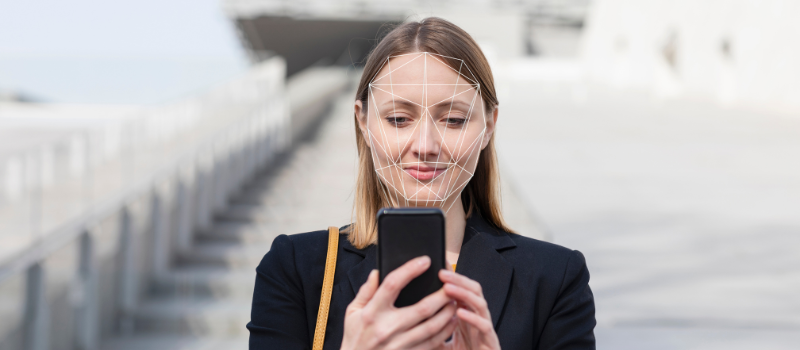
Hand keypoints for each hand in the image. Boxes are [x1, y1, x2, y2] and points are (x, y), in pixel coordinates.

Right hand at [341, 256, 458, 349]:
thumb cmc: (355, 338)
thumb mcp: (353, 312)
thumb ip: (365, 291)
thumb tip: (377, 272)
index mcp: (372, 312)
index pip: (392, 285)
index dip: (410, 270)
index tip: (425, 260)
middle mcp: (387, 328)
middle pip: (422, 308)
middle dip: (441, 294)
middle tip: (450, 284)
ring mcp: (399, 344)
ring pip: (432, 326)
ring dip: (447, 312)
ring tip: (454, 300)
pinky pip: (433, 342)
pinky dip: (446, 330)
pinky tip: (451, 320)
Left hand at [439, 270, 500, 349]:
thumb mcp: (440, 343)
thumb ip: (431, 330)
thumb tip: (410, 319)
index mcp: (466, 316)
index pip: (462, 290)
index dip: (453, 278)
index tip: (436, 268)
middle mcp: (477, 319)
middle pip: (473, 290)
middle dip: (459, 279)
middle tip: (442, 272)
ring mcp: (485, 329)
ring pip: (480, 303)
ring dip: (464, 294)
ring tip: (448, 287)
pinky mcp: (491, 341)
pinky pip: (484, 326)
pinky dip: (472, 318)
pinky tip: (460, 313)